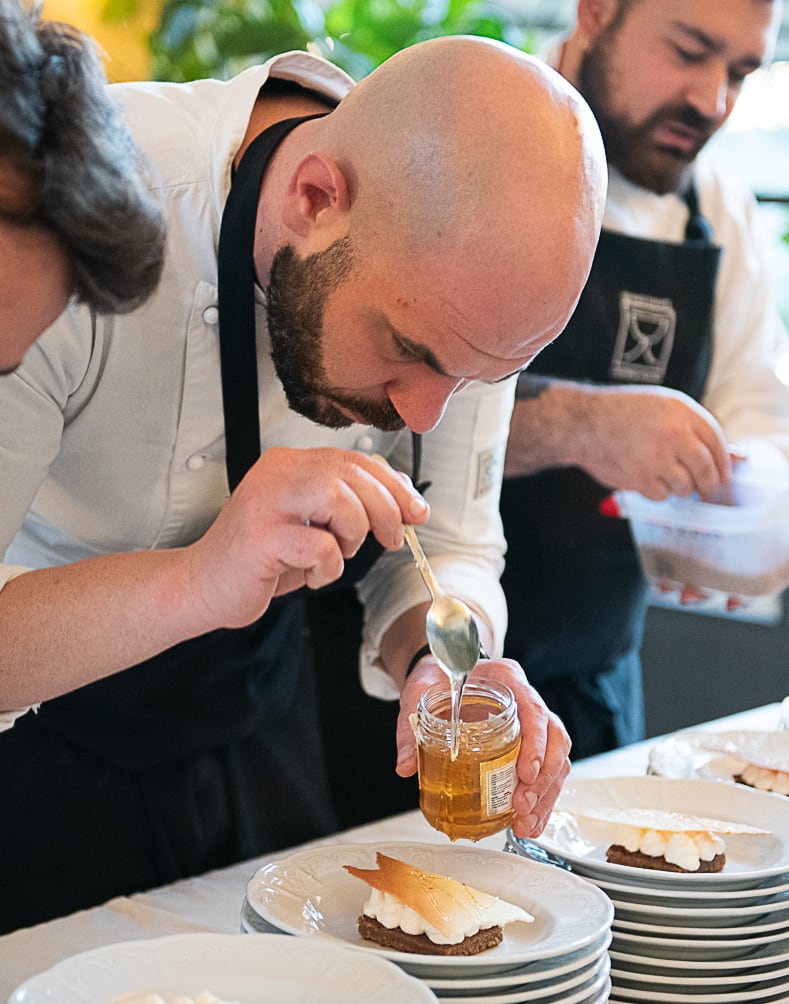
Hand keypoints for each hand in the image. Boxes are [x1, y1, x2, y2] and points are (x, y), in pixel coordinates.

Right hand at [185, 447, 428, 630]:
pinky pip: (320, 545)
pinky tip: (312, 575)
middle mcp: (276, 473)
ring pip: (339, 498)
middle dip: (386, 509)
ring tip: (339, 554)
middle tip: (392, 539)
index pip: (354, 459)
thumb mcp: (314, 526)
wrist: (204, 586)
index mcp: (289, 464)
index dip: (393, 484)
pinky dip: (329, 566)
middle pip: (352, 474)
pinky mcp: (260, 537)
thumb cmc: (261, 559)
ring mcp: (265, 502)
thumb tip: (404, 494)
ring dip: (354, 533)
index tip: (417, 511)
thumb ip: (352, 504)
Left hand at [395, 657, 570, 837]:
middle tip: (522, 806)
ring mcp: (531, 722)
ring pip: (558, 758)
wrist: (441, 671)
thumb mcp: (419, 693)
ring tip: (525, 823)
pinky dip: (540, 799)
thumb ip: (411, 727)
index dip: (536, 744)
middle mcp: (526, 699)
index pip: (534, 711)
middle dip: (543, 778)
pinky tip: (528, 821)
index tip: (526, 773)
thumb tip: (405, 766)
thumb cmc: (437, 676)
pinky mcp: (528, 743)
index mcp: (507, 678)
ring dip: (545, 795)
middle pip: (555, 738)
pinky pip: (546, 771)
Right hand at [575, 386, 730, 498]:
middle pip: (706, 469)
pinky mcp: (639, 478)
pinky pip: (661, 495)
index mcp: (680, 412)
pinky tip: (647, 479)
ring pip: (686, 487)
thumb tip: (731, 456)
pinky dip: (658, 492)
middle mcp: (672, 434)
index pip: (716, 442)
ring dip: (682, 488)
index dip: (723, 462)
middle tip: (706, 488)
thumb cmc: (622, 412)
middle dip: (709, 484)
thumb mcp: (662, 406)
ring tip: (667, 478)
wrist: (583, 424)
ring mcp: (656, 458)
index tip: (723, 474)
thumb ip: (693, 428)